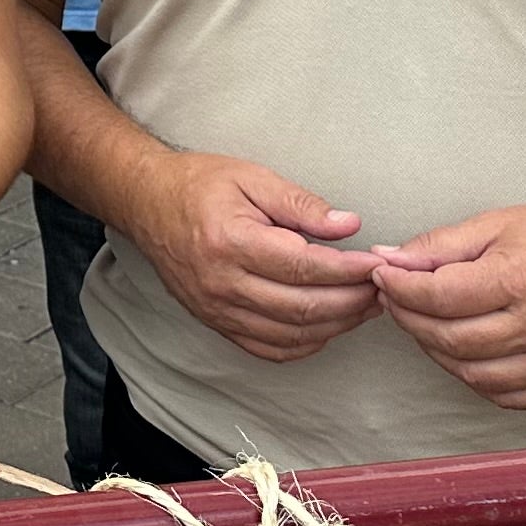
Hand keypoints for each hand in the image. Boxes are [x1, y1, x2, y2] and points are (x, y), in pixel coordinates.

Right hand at [126, 151, 378, 364]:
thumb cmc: (199, 184)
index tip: (375, 264)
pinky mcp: (216, 322)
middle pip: (304, 307)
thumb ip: (301, 204)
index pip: (304, 267)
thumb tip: (349, 225)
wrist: (146, 203)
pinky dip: (306, 343)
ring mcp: (217, 308)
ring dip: (337, 324)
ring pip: (293, 334)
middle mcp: (222, 282)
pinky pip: (270, 348)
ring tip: (362, 305)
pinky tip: (326, 325)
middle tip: (379, 287)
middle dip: (352, 300)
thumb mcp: (251, 177)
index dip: (348, 271)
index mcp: (231, 241)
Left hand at [369, 201, 525, 409]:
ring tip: (426, 322)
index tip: (383, 276)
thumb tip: (390, 260)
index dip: (399, 288)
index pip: (439, 297)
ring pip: (472, 373)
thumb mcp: (500, 223)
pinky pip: (506, 395)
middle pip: (450, 339)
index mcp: (521, 280)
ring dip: (436, 350)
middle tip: (396, 299)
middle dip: (410, 318)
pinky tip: (465, 351)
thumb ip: (441, 246)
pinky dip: (475, 377)